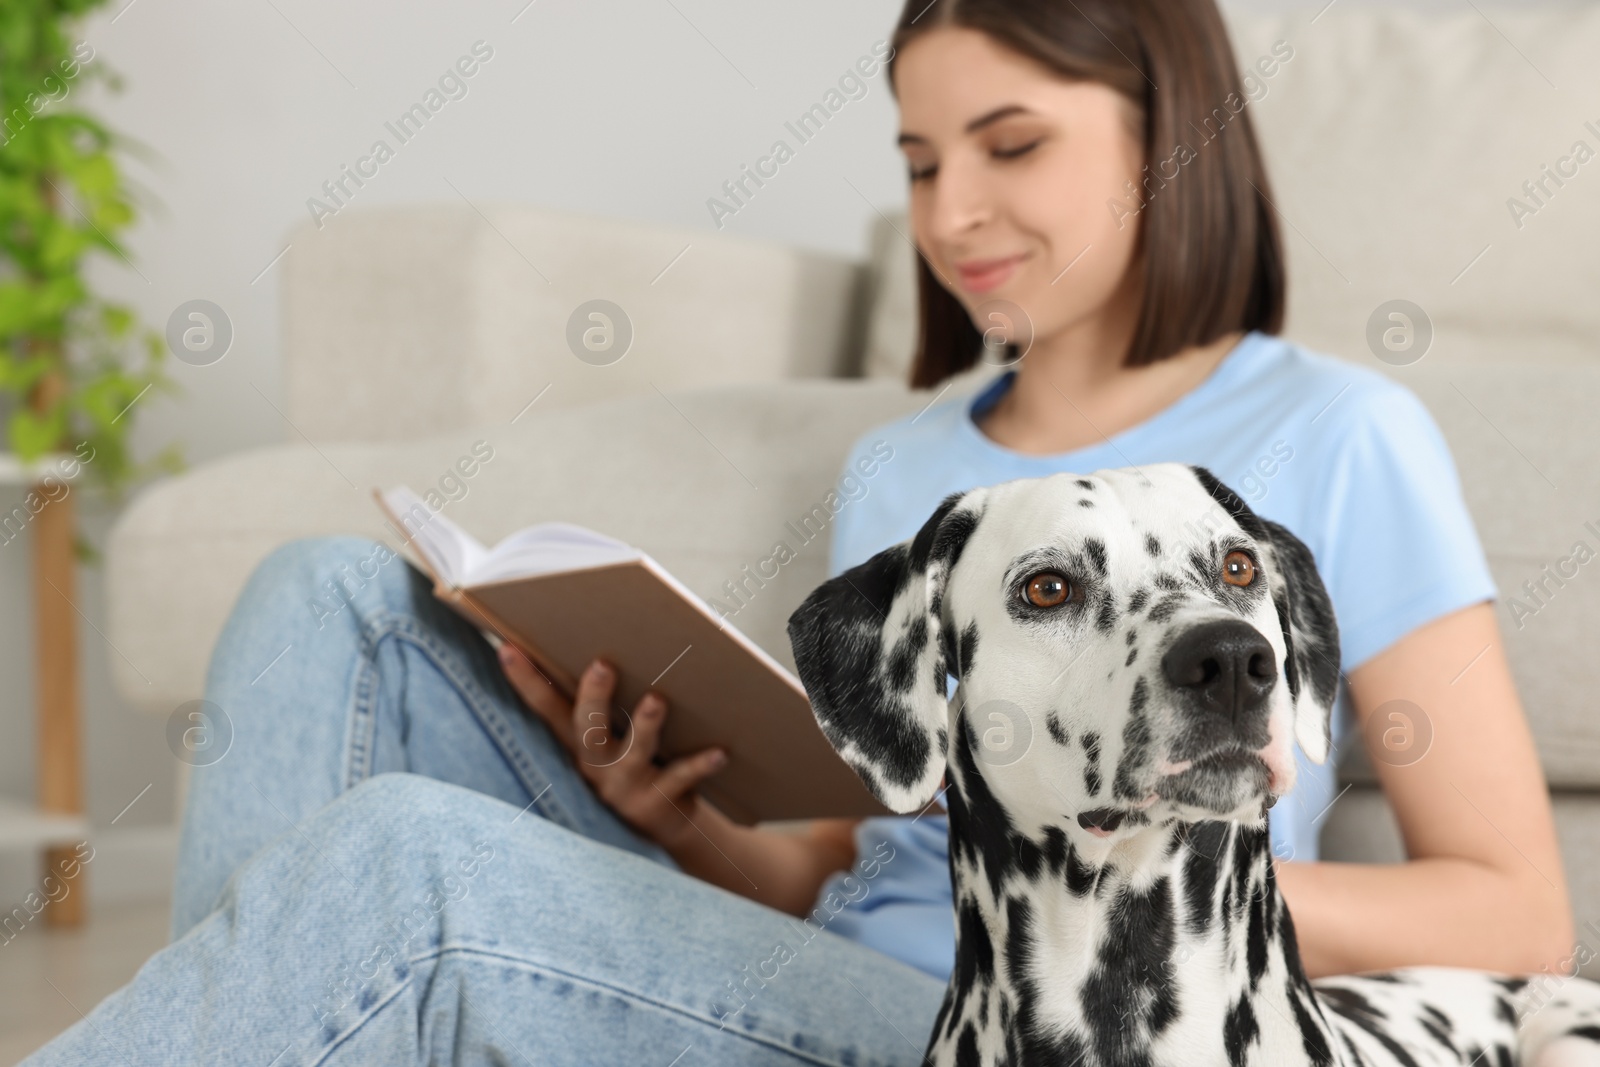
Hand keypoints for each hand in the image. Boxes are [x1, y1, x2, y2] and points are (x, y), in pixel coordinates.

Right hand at [496, 644, 726, 848]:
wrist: (663, 829)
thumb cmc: (635, 765)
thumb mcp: (610, 741)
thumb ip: (602, 704)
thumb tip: (603, 644)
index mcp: (579, 745)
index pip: (545, 709)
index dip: (525, 680)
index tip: (506, 647)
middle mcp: (597, 766)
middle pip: (588, 729)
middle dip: (594, 697)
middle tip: (603, 665)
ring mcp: (627, 786)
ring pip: (635, 752)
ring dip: (645, 725)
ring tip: (656, 700)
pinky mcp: (661, 801)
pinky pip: (682, 778)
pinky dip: (702, 764)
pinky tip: (720, 751)